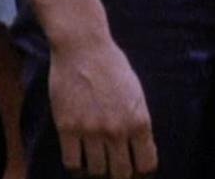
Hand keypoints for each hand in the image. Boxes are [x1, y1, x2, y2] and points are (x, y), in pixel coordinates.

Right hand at [47, 36, 157, 177]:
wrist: (83, 48)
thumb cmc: (112, 66)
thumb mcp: (136, 93)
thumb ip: (138, 121)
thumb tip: (140, 148)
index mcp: (139, 121)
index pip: (147, 164)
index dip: (141, 168)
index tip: (135, 165)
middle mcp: (117, 130)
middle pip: (121, 173)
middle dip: (120, 173)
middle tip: (115, 166)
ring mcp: (91, 131)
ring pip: (97, 171)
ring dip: (98, 168)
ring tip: (97, 159)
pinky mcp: (67, 128)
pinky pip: (72, 162)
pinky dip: (77, 164)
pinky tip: (80, 155)